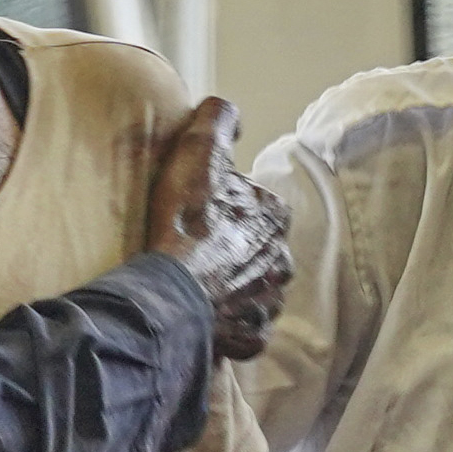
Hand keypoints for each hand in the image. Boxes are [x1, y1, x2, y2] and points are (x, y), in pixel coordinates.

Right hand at [143, 95, 290, 360]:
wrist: (169, 294)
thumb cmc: (183, 223)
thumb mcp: (198, 153)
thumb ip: (218, 121)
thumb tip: (232, 114)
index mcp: (275, 216)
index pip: (251, 203)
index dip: (222, 205)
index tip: (196, 212)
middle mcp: (283, 260)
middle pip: (255, 247)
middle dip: (231, 248)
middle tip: (194, 250)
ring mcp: (268, 302)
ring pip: (253, 288)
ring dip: (231, 286)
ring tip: (197, 285)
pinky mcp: (252, 337)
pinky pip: (244, 328)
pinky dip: (228, 323)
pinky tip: (204, 316)